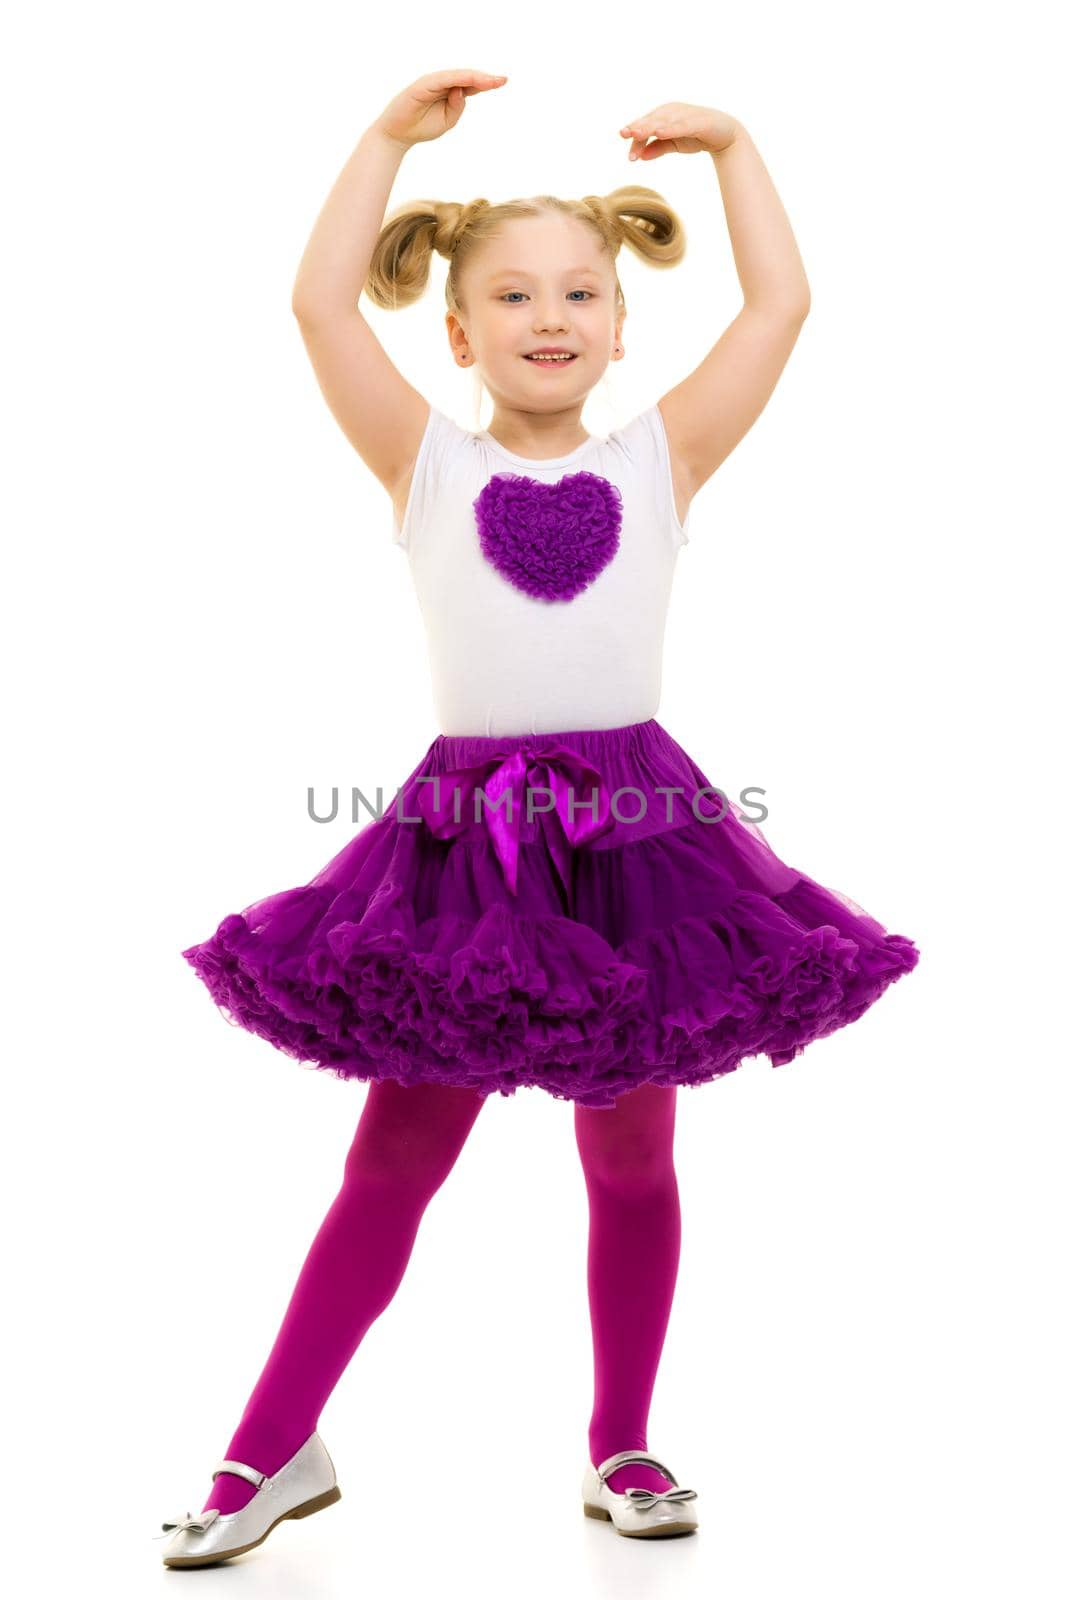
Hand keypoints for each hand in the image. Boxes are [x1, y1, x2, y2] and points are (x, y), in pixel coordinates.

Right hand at [375, 68, 507, 149]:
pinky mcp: (423, 84)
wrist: (399, 135)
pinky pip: (442, 79)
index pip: (471, 85)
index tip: (503, 81)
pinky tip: (469, 80)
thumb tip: (461, 91)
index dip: (487, 82)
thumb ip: (457, 107)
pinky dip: (456, 78)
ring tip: (491, 81)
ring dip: (474, 77)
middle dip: (485, 78)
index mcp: (450, 92)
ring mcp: (433, 82)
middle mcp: (443, 84)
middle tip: (502, 79)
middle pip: (467, 78)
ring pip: (457, 76)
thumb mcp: (447, 121)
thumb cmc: (422, 127)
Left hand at [619, 103, 738, 159]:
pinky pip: (682, 125)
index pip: (645, 127)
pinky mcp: (698, 120)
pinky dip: (671, 128)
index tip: (629, 157)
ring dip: (650, 126)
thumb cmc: (696, 136)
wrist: (725, 134)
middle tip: (624, 134)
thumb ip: (657, 148)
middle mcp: (672, 111)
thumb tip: (640, 157)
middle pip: (651, 121)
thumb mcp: (673, 144)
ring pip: (664, 120)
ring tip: (637, 132)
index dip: (635, 140)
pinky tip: (661, 132)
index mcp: (663, 116)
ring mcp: (685, 114)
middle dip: (638, 128)